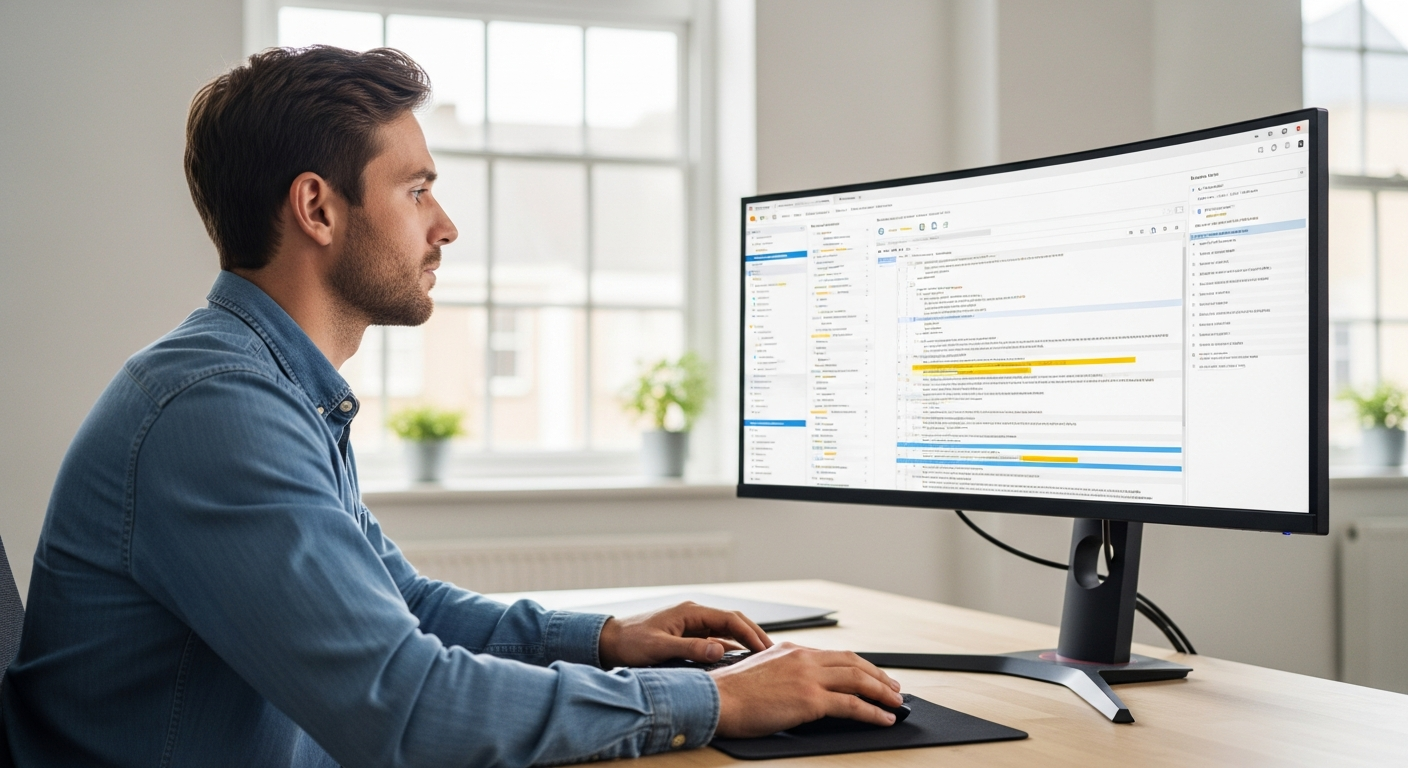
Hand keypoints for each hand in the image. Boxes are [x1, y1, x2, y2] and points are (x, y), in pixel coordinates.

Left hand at [597, 601, 773, 667]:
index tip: (766, 649)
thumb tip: (720, 650)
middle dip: (754, 636)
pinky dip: (729, 649)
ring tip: (762, 659)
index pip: (730, 619)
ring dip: (744, 642)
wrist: (609, 642)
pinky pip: (715, 640)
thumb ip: (691, 648)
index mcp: (691, 612)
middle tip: (772, 653)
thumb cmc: (630, 643)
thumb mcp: (660, 648)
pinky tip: (739, 662)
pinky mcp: (687, 635)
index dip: (751, 633)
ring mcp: (691, 624)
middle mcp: (694, 615)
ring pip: (726, 631)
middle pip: (733, 622)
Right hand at [710, 643, 902, 737]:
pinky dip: (872, 712)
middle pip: (853, 663)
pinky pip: (852, 705)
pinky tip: (883, 718)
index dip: (859, 666)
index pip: (835, 655)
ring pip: (857, 680)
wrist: (716, 699)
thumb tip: (796, 687)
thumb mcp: (760, 671)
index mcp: (792, 650)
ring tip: (895, 702)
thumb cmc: (730, 693)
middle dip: (877, 676)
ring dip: (881, 692)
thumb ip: (783, 673)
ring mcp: (808, 677)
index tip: (871, 675)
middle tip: (893, 687)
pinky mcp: (810, 699)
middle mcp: (803, 658)